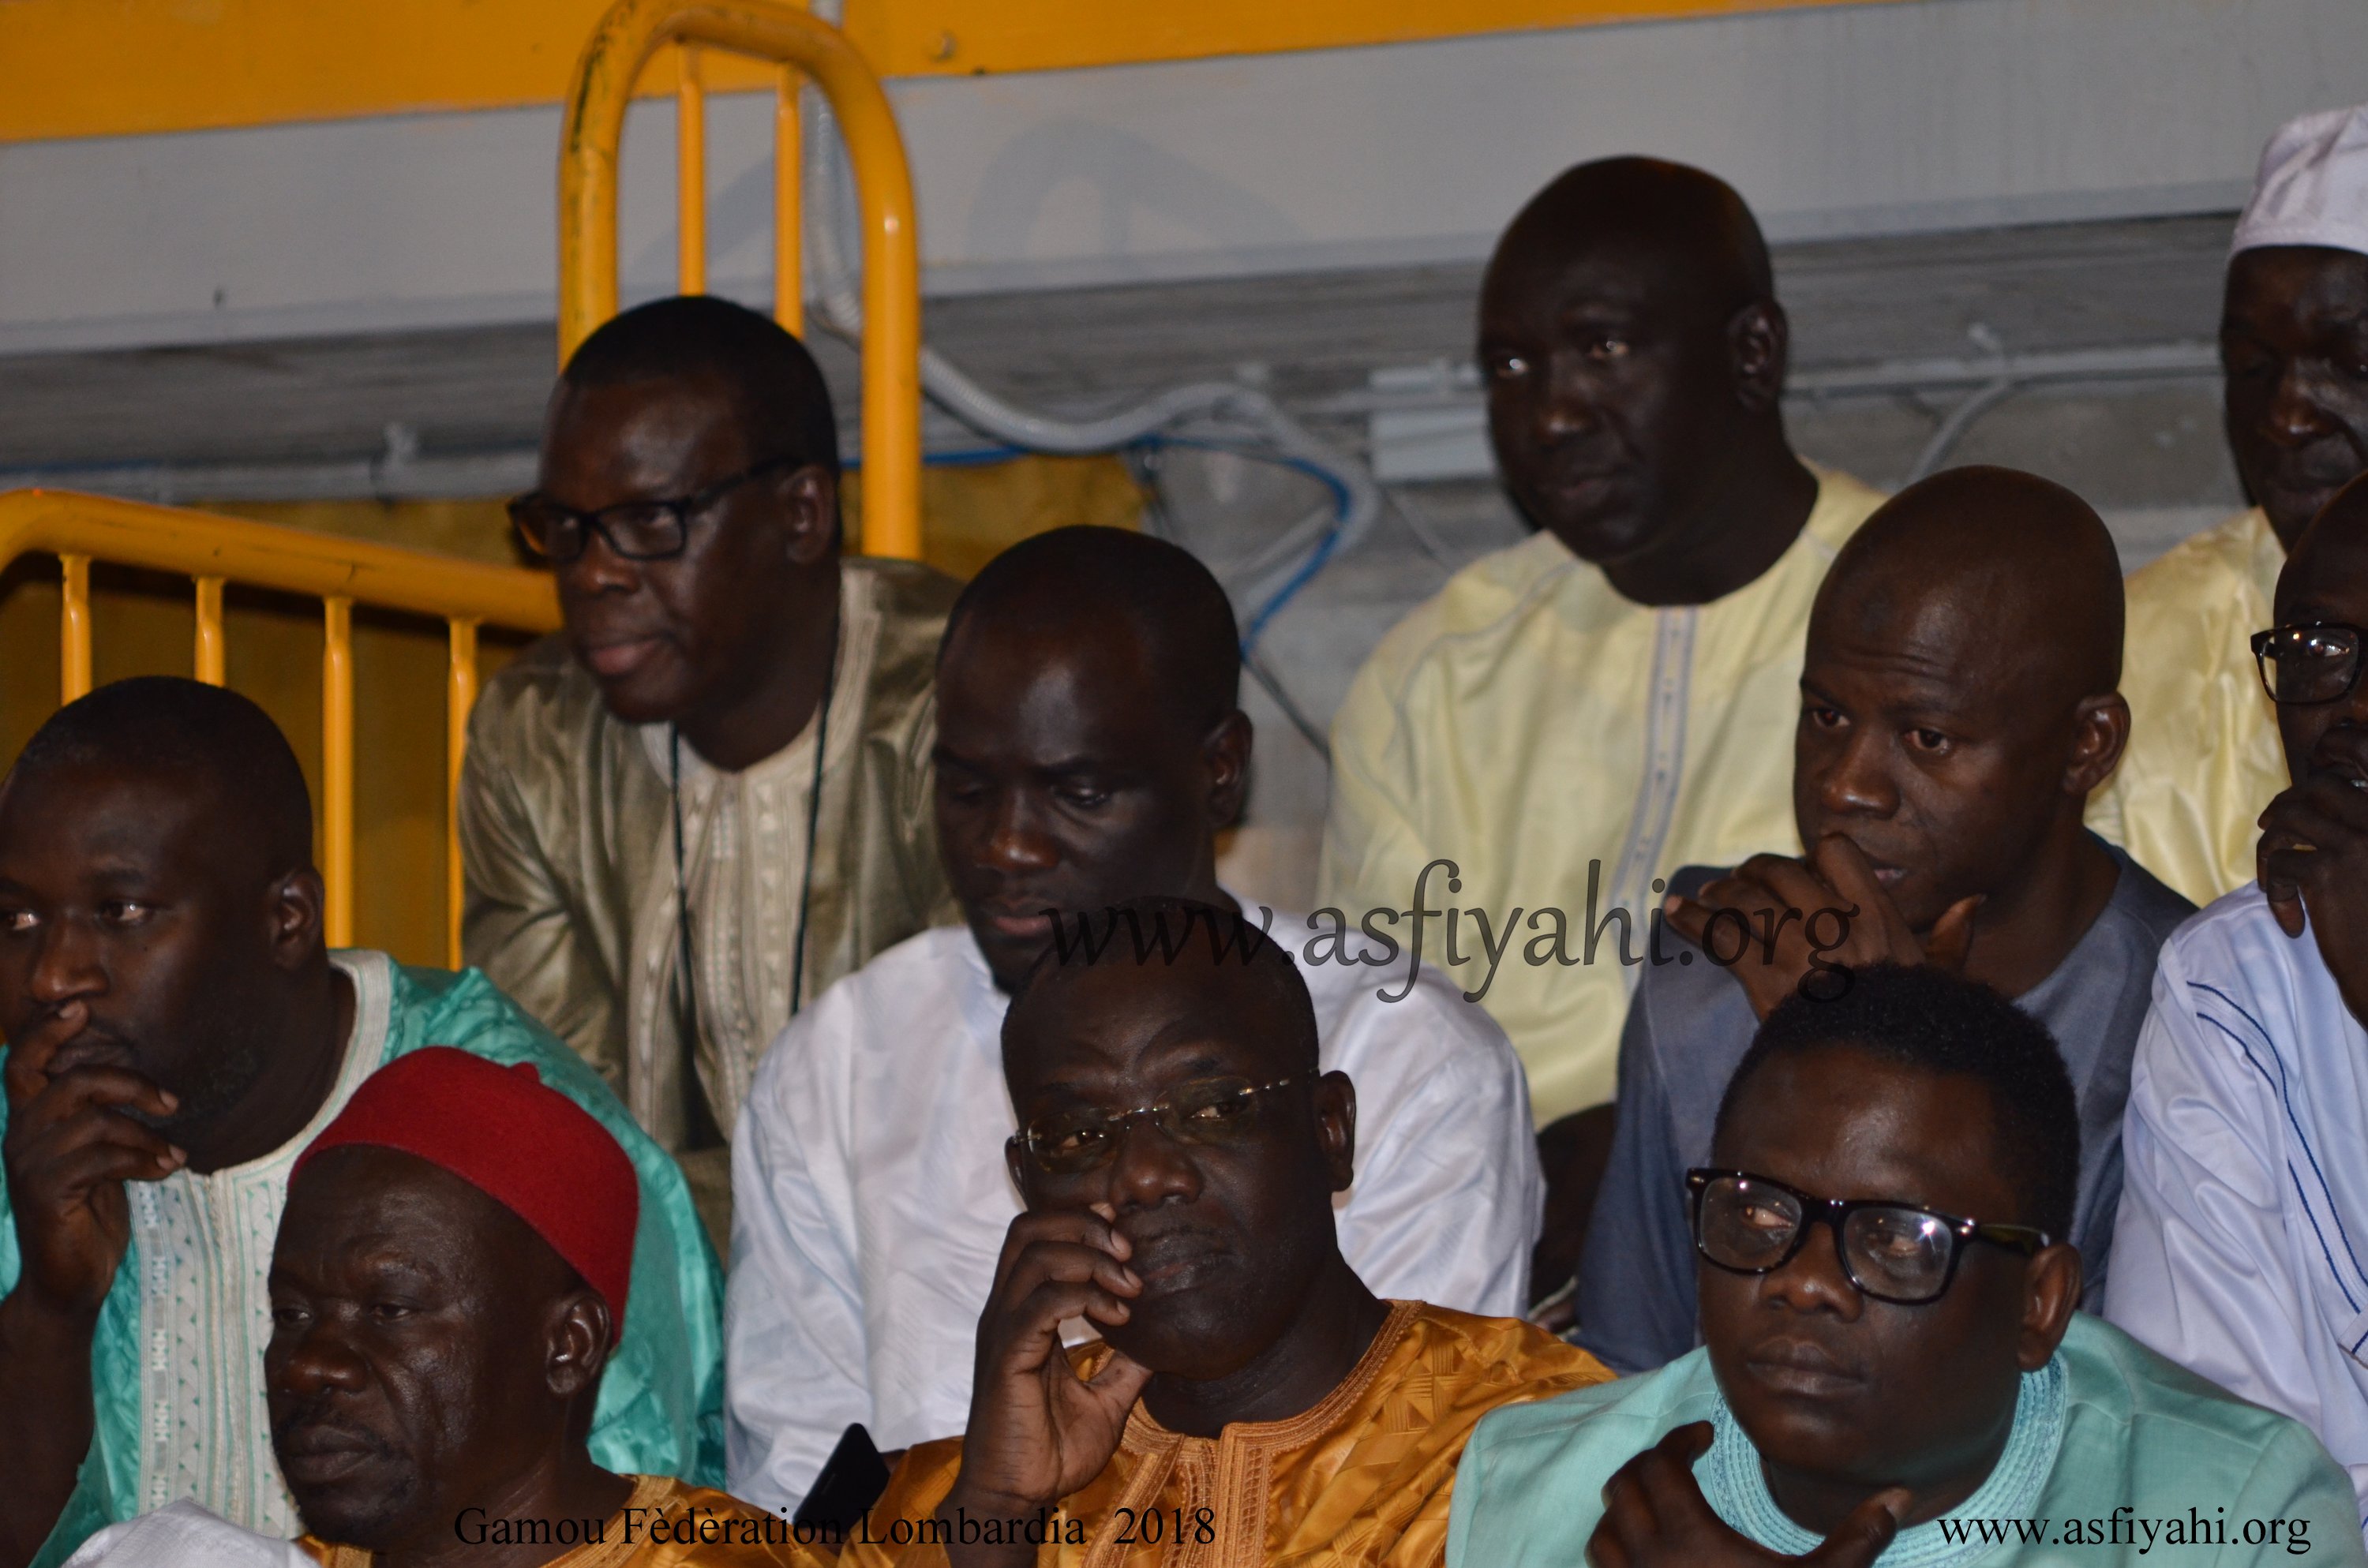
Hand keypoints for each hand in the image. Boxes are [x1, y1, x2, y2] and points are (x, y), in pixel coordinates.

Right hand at [2, 1002, 182, 1320]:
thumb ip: (99, 1120)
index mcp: (29, 1123)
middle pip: (72, 1082)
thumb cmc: (88, 1212)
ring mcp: (29, 1166)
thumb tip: (144, 1084)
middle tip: (172, 1102)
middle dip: (131, 1083)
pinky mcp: (47, 1194)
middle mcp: (20, 1138)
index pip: (22, 1064)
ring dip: (147, 1134)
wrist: (69, 1279)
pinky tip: (166, 1169)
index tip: (81, 1009)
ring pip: (96, 1121)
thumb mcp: (95, 1157)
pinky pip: (102, 1158)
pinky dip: (144, 1159)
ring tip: (174, 1152)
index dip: (45, 1032)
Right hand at [944, 1207, 1152, 1531]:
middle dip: (1085, 1224)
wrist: (1017, 1499)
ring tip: (1131, 1288)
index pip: (1038, 1237)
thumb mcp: (1105, 1401)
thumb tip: (1165, 1344)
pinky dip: (1083, 1297)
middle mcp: (1006, 1312)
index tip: (1127, 1233)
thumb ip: (1128, 1367)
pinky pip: (1039, 1303)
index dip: (1080, 1220)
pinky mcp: (1006, 1357)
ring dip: (1091, 1259)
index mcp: (1023, 1314)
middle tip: (1130, 1252)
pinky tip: (1117, 1318)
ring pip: (1035, 1255)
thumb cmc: (1050, 1452)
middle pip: (1029, 1228)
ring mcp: (1002, 1331)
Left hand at [1588, 1423, 1906, 1567]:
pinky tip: (1648, 1550)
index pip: (1661, 1464)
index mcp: (1690, 1538)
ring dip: (1625, 1507)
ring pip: (1604, 1528)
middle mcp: (1648, 1558)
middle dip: (1651, 1466)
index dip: (1680, 1440)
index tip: (1705, 1434)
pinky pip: (1603, 1566)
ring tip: (1661, 1502)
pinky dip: (1615, 1546)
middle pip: (1625, 1485)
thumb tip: (1900, 1495)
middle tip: (1683, 1461)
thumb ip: (1857, 1540)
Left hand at [1665, 836, 1979, 1020]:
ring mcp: (1800, 951)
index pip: (1834, 853)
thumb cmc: (1916, 1032)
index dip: (1812, 858)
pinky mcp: (1765, 981)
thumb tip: (1972, 900)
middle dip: (1753, 873)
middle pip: (1779, 871)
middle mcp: (1838, 925)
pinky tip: (1671, 912)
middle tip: (1737, 882)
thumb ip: (1953, 939)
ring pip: (1745, 899)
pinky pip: (1720, 936)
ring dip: (1720, 895)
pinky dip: (1690, 920)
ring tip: (1705, 899)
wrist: (1881, 1082)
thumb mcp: (1942, 984)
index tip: (1801, 872)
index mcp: (1879, 918)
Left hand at [2259, 730, 2367, 1022]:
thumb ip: (2357, 831)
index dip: (2327, 767)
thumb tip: (2309, 802)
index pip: (2364, 761)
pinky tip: (2293, 923)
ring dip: (2272, 849)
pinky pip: (2278, 863)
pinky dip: (2274, 892)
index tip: (2303, 792)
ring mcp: (2357, 842)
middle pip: (2317, 788)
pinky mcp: (2326, 872)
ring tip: (2274, 881)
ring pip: (2288, 821)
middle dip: (2286, 806)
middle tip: (2270, 829)